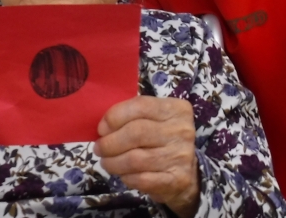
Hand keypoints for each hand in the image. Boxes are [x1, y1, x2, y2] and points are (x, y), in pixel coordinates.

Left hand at [95, 96, 198, 217]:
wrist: (186, 172)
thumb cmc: (161, 140)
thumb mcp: (153, 119)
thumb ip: (131, 116)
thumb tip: (103, 127)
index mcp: (176, 109)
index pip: (140, 106)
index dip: (115, 117)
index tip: (101, 128)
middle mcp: (182, 130)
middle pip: (136, 133)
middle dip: (110, 142)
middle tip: (99, 148)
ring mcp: (181, 156)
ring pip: (135, 159)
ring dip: (113, 162)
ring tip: (106, 162)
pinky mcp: (177, 179)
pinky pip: (142, 179)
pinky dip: (126, 177)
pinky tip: (123, 174)